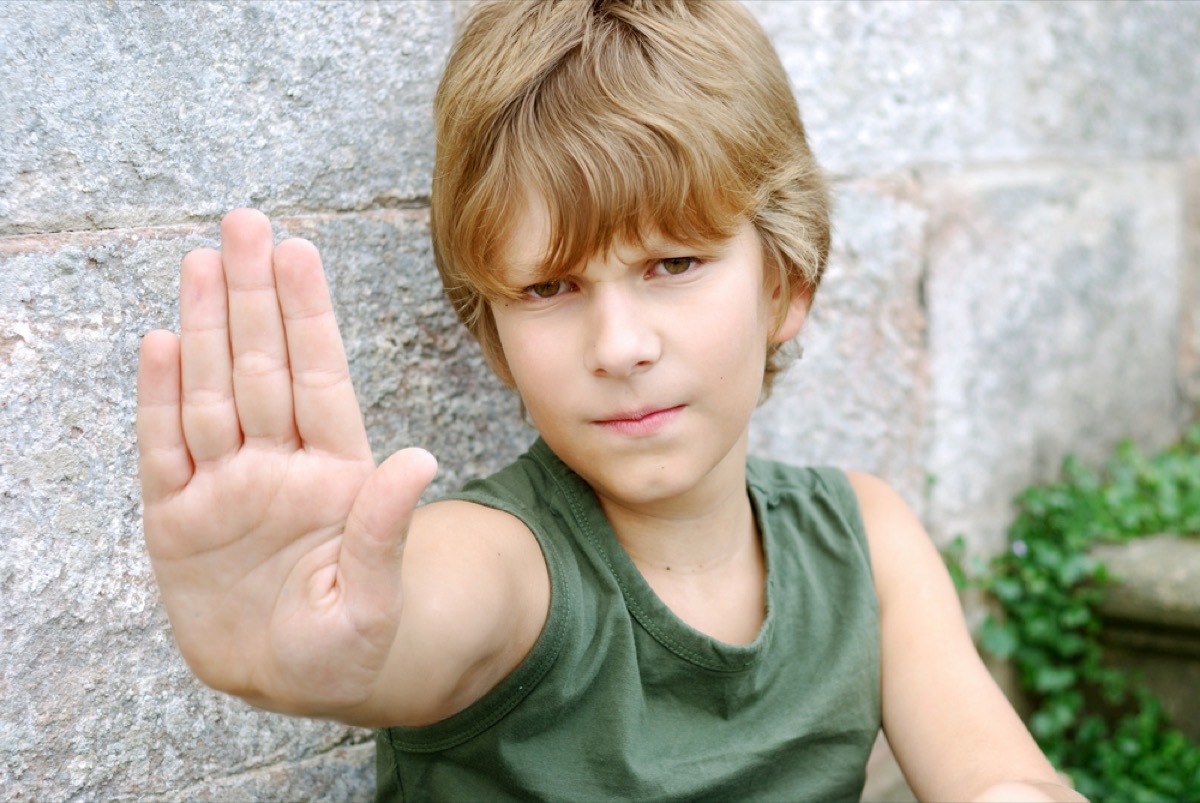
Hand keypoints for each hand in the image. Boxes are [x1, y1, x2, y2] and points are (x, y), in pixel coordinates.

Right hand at [137, 209, 436, 718]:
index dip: (308, 316)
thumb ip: (385, 530)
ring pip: (211, 392)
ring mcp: (226, 487)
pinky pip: (163, 450)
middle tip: (243, 223)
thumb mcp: (374, 600)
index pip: (319, 379)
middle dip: (253, 296)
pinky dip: (159, 399)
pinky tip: (160, 343)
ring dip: (203, 328)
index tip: (299, 253)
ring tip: (200, 261)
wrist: (292, 683)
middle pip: (262, 367)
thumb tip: (421, 460)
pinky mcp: (177, 520)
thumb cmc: (348, 644)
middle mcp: (279, 466)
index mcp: (336, 475)